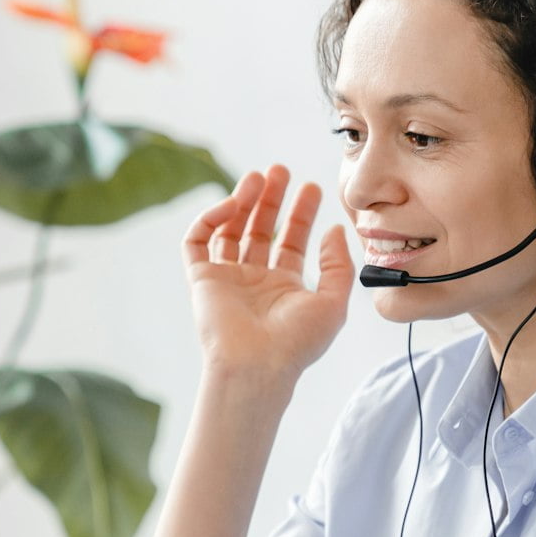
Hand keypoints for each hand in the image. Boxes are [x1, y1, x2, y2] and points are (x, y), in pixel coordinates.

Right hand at [185, 164, 352, 382]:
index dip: (301, 214)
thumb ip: (338, 264)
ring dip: (242, 201)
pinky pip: (198, 240)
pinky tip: (232, 203)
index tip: (311, 187)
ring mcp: (226, 278)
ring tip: (258, 177)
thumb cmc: (296, 343)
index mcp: (284, 287)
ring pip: (229, 229)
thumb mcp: (333, 302)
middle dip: (270, 199)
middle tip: (280, 171)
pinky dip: (210, 217)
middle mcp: (254, 280)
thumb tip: (333, 230)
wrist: (257, 365)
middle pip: (260, 229)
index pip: (291, 241)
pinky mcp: (201, 279)